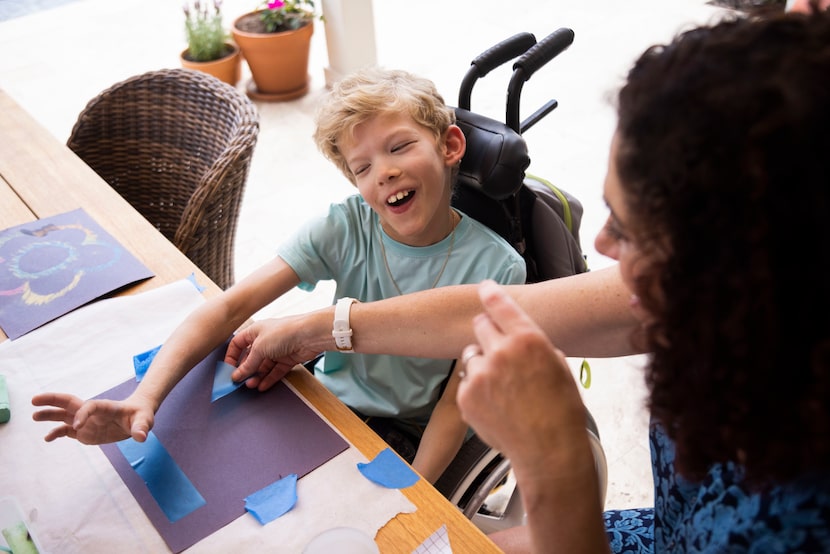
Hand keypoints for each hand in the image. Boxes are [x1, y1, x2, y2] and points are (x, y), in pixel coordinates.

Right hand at [31, 392, 154, 443]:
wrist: (136, 418)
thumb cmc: (141, 416)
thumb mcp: (144, 421)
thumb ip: (141, 428)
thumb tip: (141, 437)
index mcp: (104, 407)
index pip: (89, 406)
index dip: (82, 414)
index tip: (77, 426)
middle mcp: (91, 412)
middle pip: (68, 403)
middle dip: (52, 400)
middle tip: (34, 400)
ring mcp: (85, 421)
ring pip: (63, 416)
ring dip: (49, 415)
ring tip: (33, 416)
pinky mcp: (83, 431)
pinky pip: (66, 431)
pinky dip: (56, 433)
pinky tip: (47, 438)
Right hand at [226, 316, 322, 390]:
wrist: (309, 335)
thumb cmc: (284, 332)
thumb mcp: (259, 348)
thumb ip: (248, 364)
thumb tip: (237, 375)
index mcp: (255, 331)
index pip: (238, 344)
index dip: (232, 356)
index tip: (229, 369)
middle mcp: (265, 340)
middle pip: (251, 357)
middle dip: (246, 370)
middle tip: (241, 381)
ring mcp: (277, 350)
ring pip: (263, 366)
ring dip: (257, 376)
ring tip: (252, 385)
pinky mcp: (288, 359)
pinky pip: (275, 371)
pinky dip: (269, 379)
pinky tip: (263, 386)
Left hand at [456, 280, 588, 464]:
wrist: (548, 450)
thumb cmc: (561, 410)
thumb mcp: (558, 366)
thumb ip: (535, 345)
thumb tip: (519, 336)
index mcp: (528, 339)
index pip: (501, 305)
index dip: (491, 294)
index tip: (485, 288)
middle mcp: (501, 351)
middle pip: (480, 325)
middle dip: (488, 333)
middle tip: (498, 350)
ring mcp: (480, 375)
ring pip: (471, 355)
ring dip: (481, 363)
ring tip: (501, 387)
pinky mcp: (466, 396)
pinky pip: (466, 382)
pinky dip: (476, 389)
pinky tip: (496, 406)